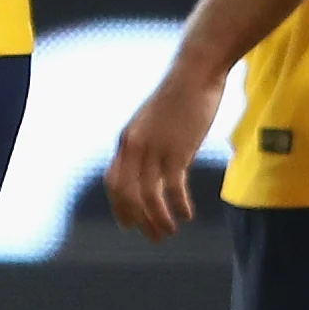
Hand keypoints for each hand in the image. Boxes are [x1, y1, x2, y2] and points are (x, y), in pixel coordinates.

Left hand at [105, 62, 227, 240]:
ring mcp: (155, 149)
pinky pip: (173, 188)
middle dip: (138, 220)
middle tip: (154, 237)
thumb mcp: (154, 120)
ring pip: (148, 196)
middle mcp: (135, 147)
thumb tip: (152, 162)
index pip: (114, 182)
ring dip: (157, 219)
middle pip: (127, 194)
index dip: (120, 206)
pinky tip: (187, 215)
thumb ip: (149, 141)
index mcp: (127, 140)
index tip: (129, 224)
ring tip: (169, 232)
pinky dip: (178, 206)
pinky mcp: (178, 149)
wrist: (194, 72)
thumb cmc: (178, 94)